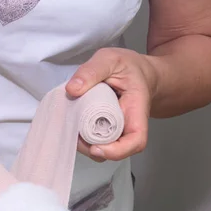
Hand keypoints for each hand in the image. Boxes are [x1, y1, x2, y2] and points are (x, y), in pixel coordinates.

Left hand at [66, 48, 158, 162]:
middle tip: (74, 134)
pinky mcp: (106, 128)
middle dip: (93, 149)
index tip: (96, 148)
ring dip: (85, 145)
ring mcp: (117, 129)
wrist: (138, 71)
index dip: (117, 151)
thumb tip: (72, 89)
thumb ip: (92, 70)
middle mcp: (128, 125)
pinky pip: (96, 140)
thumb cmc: (129, 66)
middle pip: (116, 150)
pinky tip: (73, 125)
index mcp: (136, 109)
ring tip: (72, 128)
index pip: (136, 140)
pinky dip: (83, 137)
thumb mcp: (110, 59)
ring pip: (104, 148)